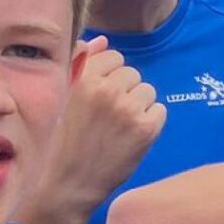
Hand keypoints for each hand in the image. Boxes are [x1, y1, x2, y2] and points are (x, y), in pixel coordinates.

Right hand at [43, 39, 164, 207]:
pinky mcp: (146, 129)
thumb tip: (104, 40)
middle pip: (132, 73)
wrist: (69, 184)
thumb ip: (82, 64)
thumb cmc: (63, 140)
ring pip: (147, 91)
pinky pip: (159, 110)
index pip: (113, 56)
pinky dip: (150, 122)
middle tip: (108, 117)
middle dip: (124, 91)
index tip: (99, 98)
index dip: (108, 77)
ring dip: (138, 106)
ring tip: (119, 127)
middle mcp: (107, 90)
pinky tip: (131, 136)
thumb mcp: (64, 98)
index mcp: (84, 78)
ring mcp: (129, 109)